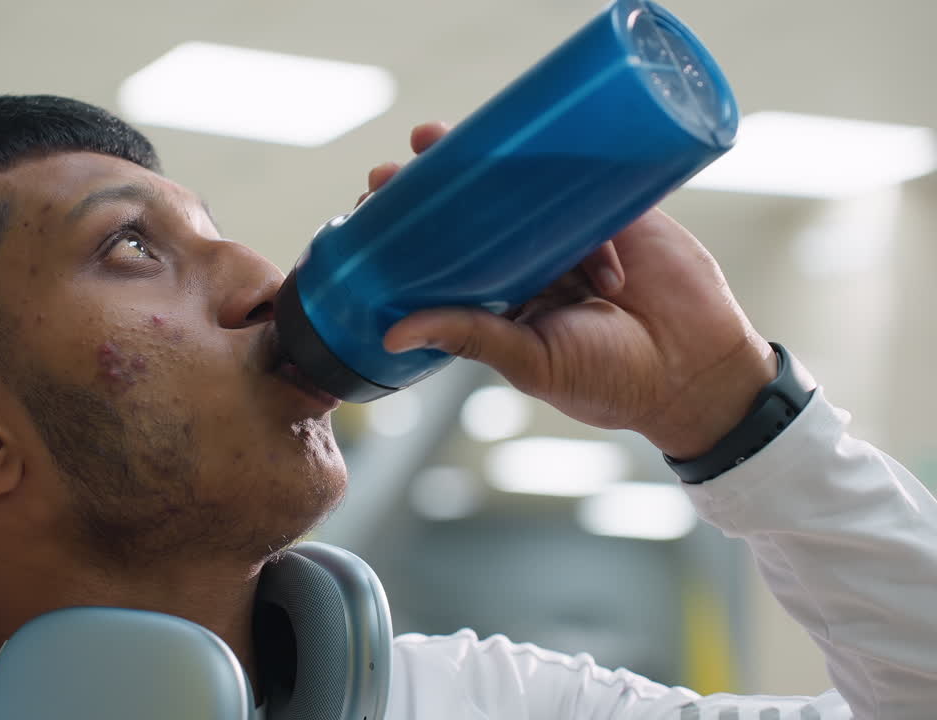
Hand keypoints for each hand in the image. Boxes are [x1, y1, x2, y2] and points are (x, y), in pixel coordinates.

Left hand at [371, 122, 778, 458]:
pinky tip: (513, 136)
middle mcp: (534, 261)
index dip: (410, 235)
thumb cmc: (611, 381)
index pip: (448, 259)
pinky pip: (583, 176)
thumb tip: (391, 333)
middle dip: (433, 187)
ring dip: (477, 160)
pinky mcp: (619, 210)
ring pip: (521, 187)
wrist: (697, 372)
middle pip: (476, 214)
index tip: (370, 212)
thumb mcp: (530, 360)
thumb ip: (469, 338)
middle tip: (390, 171)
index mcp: (506, 299)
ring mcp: (574, 232)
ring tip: (431, 140)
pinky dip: (551, 156)